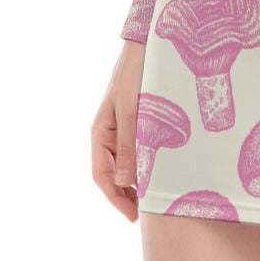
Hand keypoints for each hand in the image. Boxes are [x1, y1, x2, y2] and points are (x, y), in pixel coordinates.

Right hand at [91, 39, 145, 220]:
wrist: (146, 44)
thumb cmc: (136, 75)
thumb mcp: (133, 112)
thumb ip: (128, 145)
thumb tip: (124, 182)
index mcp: (100, 132)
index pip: (102, 176)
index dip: (116, 198)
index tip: (133, 216)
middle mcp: (107, 132)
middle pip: (112, 173)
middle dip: (126, 194)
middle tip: (147, 211)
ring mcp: (120, 125)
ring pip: (124, 161)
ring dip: (135, 179)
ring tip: (153, 194)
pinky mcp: (134, 118)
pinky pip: (135, 147)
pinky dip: (144, 161)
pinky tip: (158, 167)